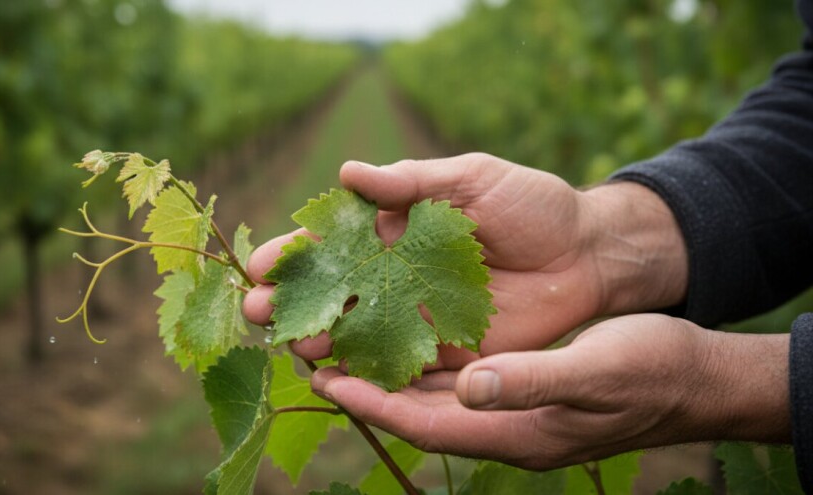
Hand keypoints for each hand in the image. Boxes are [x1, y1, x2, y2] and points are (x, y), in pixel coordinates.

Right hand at [244, 153, 687, 360]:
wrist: (589, 254)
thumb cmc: (533, 204)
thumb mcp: (472, 178)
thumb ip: (411, 181)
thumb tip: (346, 171)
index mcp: (397, 228)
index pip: (336, 241)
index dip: (297, 252)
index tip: (261, 265)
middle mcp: (397, 273)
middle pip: (334, 289)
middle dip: (293, 301)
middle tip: (257, 312)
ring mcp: (417, 313)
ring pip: (355, 329)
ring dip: (319, 337)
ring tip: (290, 344)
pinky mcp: (444, 349)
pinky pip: (396, 361)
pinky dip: (363, 369)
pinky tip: (333, 376)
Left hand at [309, 314, 790, 468]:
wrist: (694, 376)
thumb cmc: (651, 373)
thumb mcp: (595, 372)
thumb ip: (534, 382)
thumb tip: (473, 385)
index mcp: (515, 433)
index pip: (428, 424)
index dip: (376, 404)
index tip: (327, 379)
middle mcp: (503, 425)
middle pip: (418, 411)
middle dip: (367, 386)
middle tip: (317, 356)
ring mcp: (512, 408)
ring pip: (434, 393)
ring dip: (391, 370)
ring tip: (346, 340)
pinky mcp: (521, 385)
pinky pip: (460, 376)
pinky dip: (428, 357)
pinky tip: (406, 329)